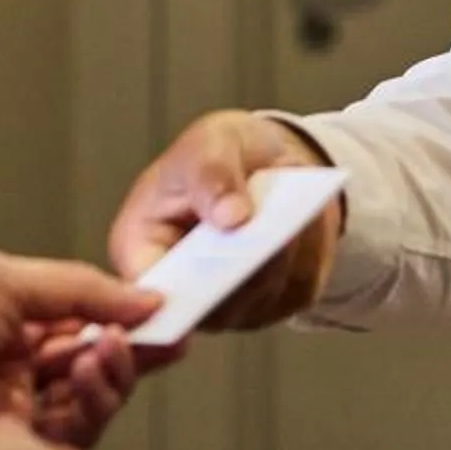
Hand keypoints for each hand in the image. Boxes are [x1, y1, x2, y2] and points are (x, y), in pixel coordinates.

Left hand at [0, 253, 160, 449]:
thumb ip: (77, 289)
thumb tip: (146, 299)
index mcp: (7, 325)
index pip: (84, 326)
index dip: (128, 326)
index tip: (172, 321)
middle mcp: (12, 373)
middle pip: (93, 370)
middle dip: (124, 354)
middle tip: (143, 341)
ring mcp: (10, 420)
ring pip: (87, 408)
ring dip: (108, 380)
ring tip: (102, 357)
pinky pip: (67, 444)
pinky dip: (87, 413)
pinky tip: (84, 384)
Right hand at [106, 109, 340, 328]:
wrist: (263, 161)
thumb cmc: (216, 155)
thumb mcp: (208, 144)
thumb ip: (210, 174)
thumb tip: (231, 218)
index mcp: (141, 249)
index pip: (142, 292)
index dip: (165, 297)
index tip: (202, 271)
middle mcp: (181, 291)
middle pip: (208, 306)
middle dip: (241, 268)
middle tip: (263, 232)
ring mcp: (229, 304)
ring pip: (261, 295)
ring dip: (282, 253)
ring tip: (292, 211)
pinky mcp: (275, 302)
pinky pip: (298, 286)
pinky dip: (308, 250)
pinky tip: (309, 217)